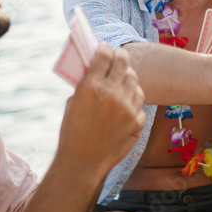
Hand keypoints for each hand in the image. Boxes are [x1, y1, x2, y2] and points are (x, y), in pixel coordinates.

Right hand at [56, 45, 145, 176]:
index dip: (105, 49)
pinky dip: (133, 100)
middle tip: (119, 57)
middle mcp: (111, 94)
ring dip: (128, 78)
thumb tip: (97, 68)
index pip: (104, 55)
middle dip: (120, 57)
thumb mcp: (72, 103)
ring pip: (134, 81)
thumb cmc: (72, 133)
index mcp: (90, 87)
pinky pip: (139, 102)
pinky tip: (125, 103)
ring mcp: (126, 108)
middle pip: (123, 63)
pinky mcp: (136, 121)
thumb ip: (86, 84)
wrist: (83, 163)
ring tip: (122, 81)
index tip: (104, 48)